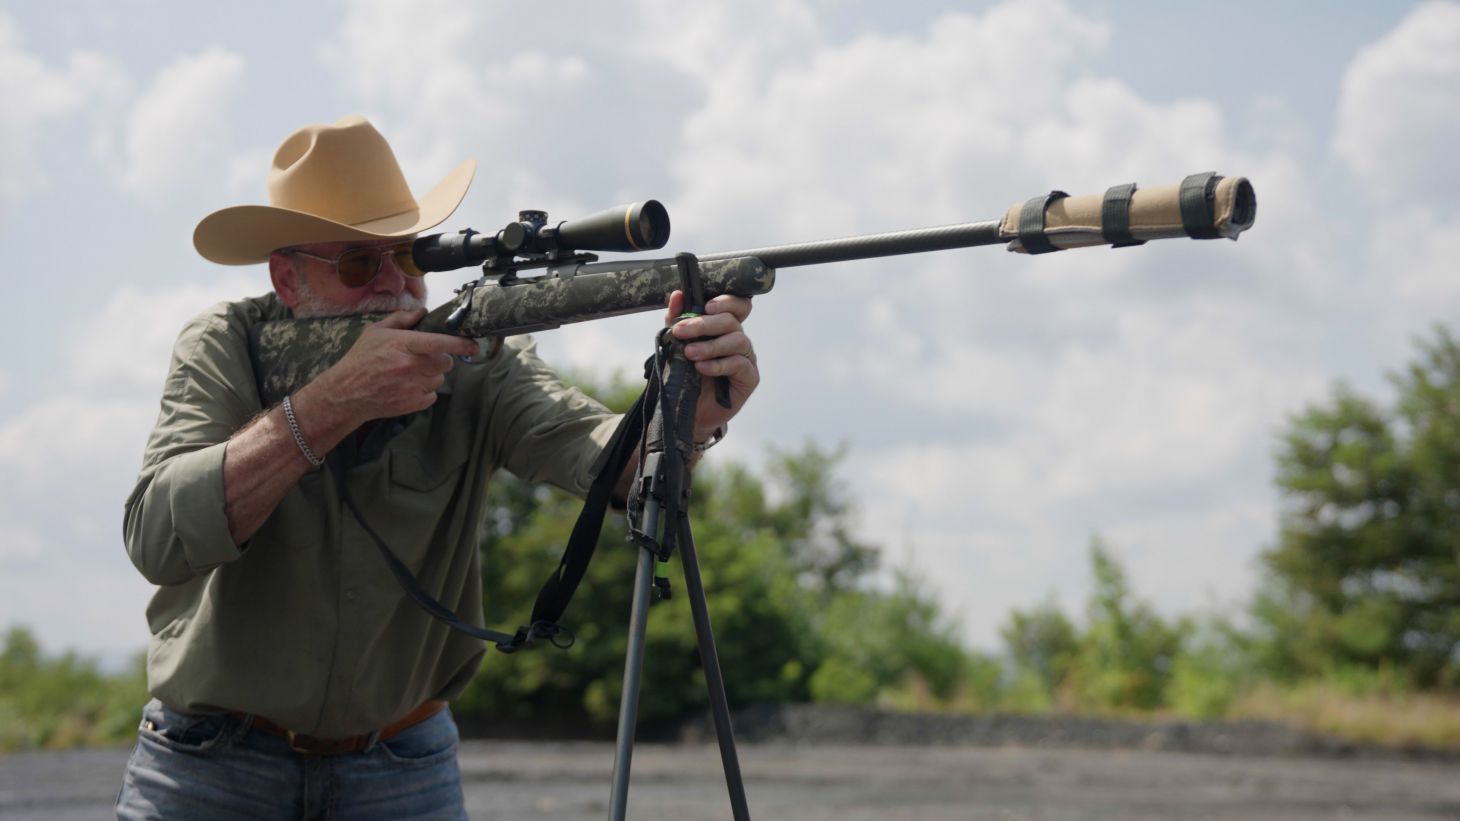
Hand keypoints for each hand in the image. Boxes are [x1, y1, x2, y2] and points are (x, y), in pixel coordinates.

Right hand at [314, 308, 479, 423]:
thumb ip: (402, 320)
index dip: (460, 343)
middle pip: (445, 362)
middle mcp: (410, 366)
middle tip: (425, 357)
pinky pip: (432, 395)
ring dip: (432, 375)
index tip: (474, 344)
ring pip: (439, 379)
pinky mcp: (412, 404)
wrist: (346, 393)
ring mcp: (412, 387)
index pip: (439, 343)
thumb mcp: (376, 332)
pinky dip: (425, 390)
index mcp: (403, 345)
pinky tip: (409, 386)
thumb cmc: (361, 359)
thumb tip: (423, 312)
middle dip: (441, 358)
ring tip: (412, 372)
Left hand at [664, 291, 758, 441]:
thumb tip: (676, 296)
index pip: (737, 306)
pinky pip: (738, 364)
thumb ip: (677, 320)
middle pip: (731, 321)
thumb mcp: (676, 345)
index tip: (706, 305)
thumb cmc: (686, 375)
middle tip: (681, 331)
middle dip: (704, 324)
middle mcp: (738, 339)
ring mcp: (746, 358)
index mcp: (724, 328)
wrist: (688, 410)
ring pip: (737, 340)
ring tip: (689, 353)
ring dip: (710, 345)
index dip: (727, 301)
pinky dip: (718, 365)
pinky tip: (701, 368)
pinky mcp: (749, 377)